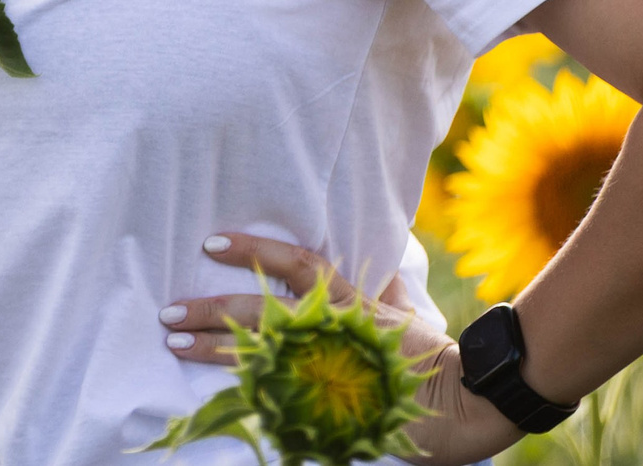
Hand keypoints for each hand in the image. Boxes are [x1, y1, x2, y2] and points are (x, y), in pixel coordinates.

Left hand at [163, 233, 519, 465]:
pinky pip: (283, 389)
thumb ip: (382, 288)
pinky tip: (214, 388)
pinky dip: (249, 387)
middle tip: (168, 311)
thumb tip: (377, 266)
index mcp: (352, 300)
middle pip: (262, 309)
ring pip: (262, 349)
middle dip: (212, 309)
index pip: (296, 262)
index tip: (211, 242)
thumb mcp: (406, 313)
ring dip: (214, 346)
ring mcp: (333, 362)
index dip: (254, 248)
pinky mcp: (338, 398)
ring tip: (174, 342)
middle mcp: (336, 326)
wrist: (473, 401)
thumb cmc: (436, 356)